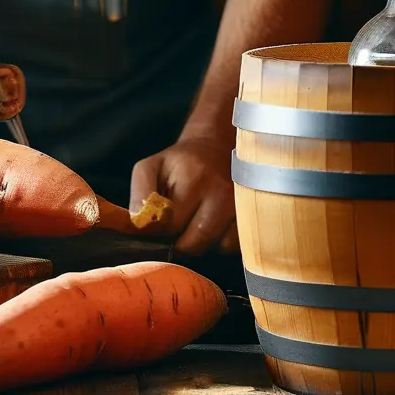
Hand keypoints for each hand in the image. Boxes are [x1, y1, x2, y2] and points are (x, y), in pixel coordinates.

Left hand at [129, 137, 238, 255]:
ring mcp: (243, 204)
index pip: (171, 225)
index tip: (160, 221)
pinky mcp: (254, 215)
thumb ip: (140, 194)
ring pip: (216, 247)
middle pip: (195, 242)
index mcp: (193, 178)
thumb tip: (140, 224)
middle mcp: (222, 192)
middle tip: (178, 225)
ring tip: (196, 223)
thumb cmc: (178, 163)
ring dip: (202, 243)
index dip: (161, 230)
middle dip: (181, 242)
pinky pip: (235, 245)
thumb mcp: (150, 168)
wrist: (216, 148)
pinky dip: (221, 242)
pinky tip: (214, 226)